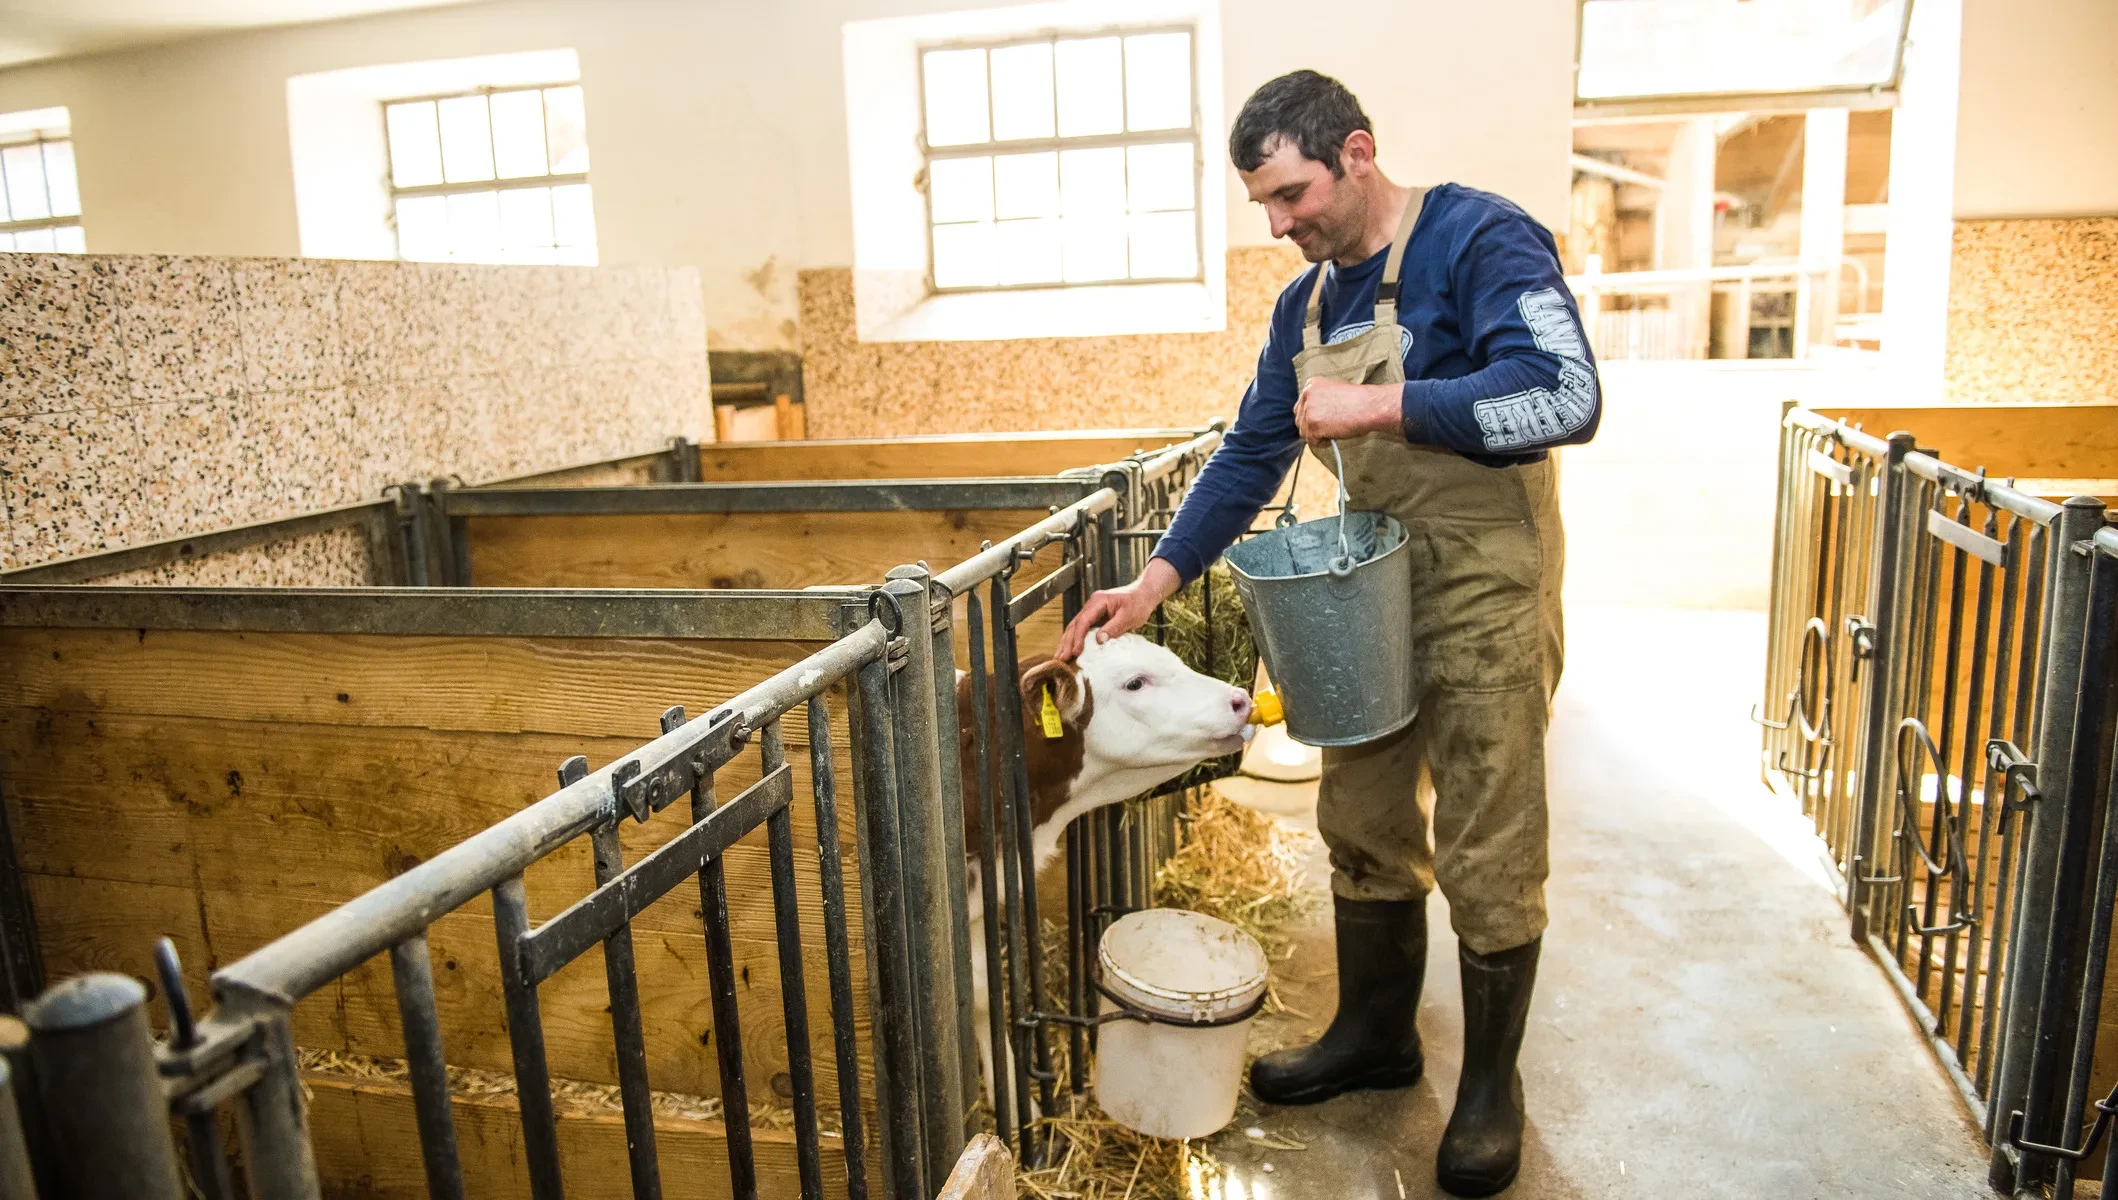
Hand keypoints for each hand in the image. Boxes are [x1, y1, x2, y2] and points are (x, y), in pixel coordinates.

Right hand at [1056, 558, 1181, 660]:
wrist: (1144, 594)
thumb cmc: (1138, 603)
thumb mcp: (1128, 616)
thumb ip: (1113, 628)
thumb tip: (1099, 640)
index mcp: (1098, 601)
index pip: (1083, 621)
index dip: (1078, 638)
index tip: (1076, 652)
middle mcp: (1091, 605)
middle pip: (1075, 624)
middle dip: (1067, 642)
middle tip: (1061, 658)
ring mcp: (1092, 611)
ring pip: (1075, 627)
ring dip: (1068, 642)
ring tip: (1060, 657)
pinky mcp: (1095, 617)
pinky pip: (1082, 629)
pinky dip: (1076, 640)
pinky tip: (1071, 650)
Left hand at [1294, 378, 1401, 446]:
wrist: (1370, 406)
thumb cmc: (1358, 401)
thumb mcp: (1333, 392)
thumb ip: (1319, 400)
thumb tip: (1310, 416)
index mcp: (1310, 384)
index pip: (1301, 407)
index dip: (1313, 417)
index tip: (1326, 420)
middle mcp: (1306, 394)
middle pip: (1300, 420)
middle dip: (1313, 427)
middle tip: (1331, 427)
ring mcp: (1309, 409)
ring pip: (1304, 432)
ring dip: (1318, 436)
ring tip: (1335, 428)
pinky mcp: (1313, 424)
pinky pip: (1312, 442)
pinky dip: (1323, 443)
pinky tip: (1335, 434)